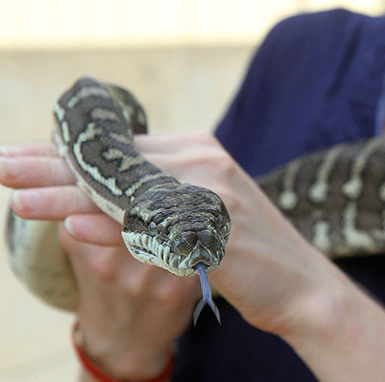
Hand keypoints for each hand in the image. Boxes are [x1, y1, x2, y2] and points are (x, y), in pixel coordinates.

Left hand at [4, 136, 384, 380]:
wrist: (303, 286)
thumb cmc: (247, 252)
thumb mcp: (201, 213)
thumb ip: (157, 196)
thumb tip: (93, 200)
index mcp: (202, 151)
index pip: (122, 149)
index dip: (68, 154)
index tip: (20, 157)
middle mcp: (207, 164)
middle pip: (118, 164)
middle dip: (54, 165)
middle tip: (2, 167)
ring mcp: (215, 195)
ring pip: (128, 192)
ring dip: (68, 196)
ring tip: (18, 198)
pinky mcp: (219, 232)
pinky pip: (154, 229)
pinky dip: (111, 228)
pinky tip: (75, 228)